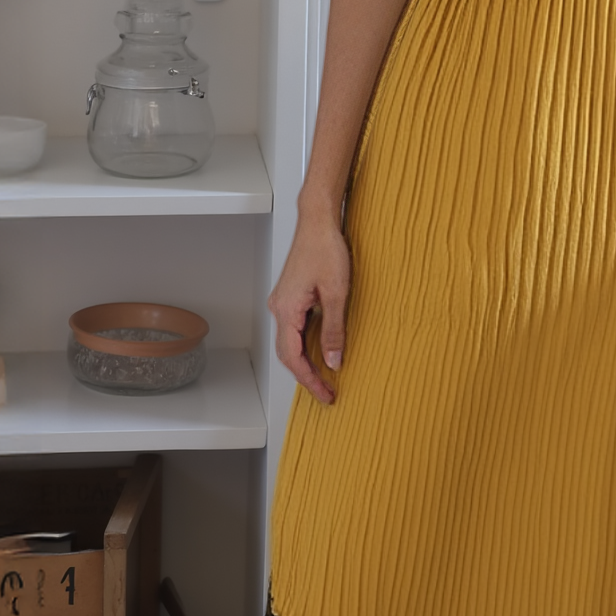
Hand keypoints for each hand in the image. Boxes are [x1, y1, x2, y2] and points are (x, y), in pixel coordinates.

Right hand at [268, 211, 351, 404]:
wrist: (318, 221)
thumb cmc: (325, 249)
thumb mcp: (336, 293)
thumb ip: (334, 329)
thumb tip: (334, 360)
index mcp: (286, 310)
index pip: (294, 358)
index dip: (310, 379)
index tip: (325, 394)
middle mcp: (279, 308)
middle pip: (288, 354)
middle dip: (307, 376)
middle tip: (327, 392)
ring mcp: (283, 302)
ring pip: (290, 342)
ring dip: (307, 361)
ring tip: (326, 377)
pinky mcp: (290, 296)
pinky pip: (295, 329)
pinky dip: (306, 344)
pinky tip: (321, 350)